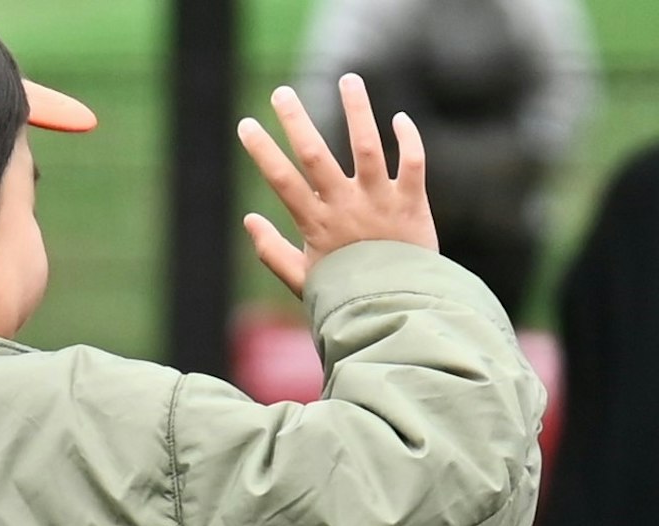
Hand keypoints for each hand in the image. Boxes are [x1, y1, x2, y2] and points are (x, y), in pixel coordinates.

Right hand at [237, 75, 436, 296]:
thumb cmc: (348, 298)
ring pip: (367, 146)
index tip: (246, 125)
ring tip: (348, 79)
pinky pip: (412, 163)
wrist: (399, 312)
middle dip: (296, 121)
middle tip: (281, 92)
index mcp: (317, 224)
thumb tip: (249, 220)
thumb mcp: (304, 280)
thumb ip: (273, 252)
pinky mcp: (412, 203)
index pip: (282, 181)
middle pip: (316, 156)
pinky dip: (408, 139)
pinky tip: (399, 118)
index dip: (262, 152)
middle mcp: (346, 207)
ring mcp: (379, 202)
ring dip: (357, 110)